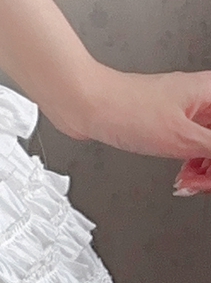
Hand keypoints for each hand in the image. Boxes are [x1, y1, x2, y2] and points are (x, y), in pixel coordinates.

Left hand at [44, 64, 210, 189]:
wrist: (83, 103)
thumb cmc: (125, 109)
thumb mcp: (183, 137)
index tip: (210, 171)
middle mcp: (200, 99)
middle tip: (201, 182)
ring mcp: (182, 112)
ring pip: (208, 146)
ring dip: (203, 170)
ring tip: (189, 181)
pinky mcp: (164, 124)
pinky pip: (189, 147)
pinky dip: (188, 164)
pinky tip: (182, 176)